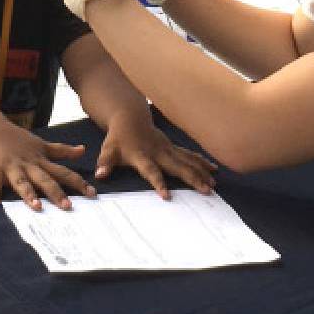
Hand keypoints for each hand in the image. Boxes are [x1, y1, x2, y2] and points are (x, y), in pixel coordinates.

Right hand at [0, 122, 95, 210]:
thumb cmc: (17, 141)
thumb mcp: (42, 145)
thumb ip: (61, 151)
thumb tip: (83, 150)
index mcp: (41, 161)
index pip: (63, 172)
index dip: (78, 182)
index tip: (92, 194)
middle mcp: (29, 165)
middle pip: (45, 180)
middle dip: (56, 193)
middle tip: (68, 206)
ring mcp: (11, 167)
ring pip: (22, 182)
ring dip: (29, 194)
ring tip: (36, 207)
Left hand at [97, 116, 216, 198]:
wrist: (129, 117)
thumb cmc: (118, 138)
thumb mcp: (108, 150)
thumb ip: (105, 163)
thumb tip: (99, 176)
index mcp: (142, 156)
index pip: (150, 171)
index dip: (158, 183)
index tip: (166, 196)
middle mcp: (158, 152)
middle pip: (178, 166)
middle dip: (193, 178)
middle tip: (206, 190)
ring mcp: (168, 148)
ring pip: (187, 160)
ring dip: (201, 172)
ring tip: (214, 184)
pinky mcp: (173, 147)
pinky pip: (189, 155)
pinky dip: (202, 162)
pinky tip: (214, 169)